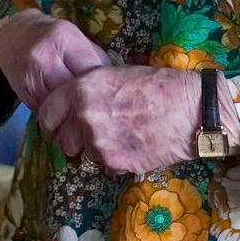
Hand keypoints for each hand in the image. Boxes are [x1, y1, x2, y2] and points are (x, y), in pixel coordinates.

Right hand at [0, 9, 112, 110]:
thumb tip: (115, 86)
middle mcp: (45, 56)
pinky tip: (70, 119)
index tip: (114, 94)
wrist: (14, 35)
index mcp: (64, 38)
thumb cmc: (52, 37)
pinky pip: (48, 112)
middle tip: (105, 113)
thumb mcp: (75, 38)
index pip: (92, 70)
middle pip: (76, 91)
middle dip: (92, 104)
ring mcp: (32, 77)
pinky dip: (61, 118)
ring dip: (76, 115)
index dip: (106, 85)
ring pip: (62, 107)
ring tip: (89, 120)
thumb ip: (94, 59)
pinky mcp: (24, 93)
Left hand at [35, 65, 204, 174]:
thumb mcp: (116, 75)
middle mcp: (84, 115)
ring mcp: (98, 141)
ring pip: (82, 154)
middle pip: (61, 139)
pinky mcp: (115, 161)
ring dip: (93, 150)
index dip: (51, 121)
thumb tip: (72, 105)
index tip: (57, 126)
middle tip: (89, 136)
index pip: (46, 112)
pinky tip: (132, 146)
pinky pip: (103, 165)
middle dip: (71, 139)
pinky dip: (114, 160)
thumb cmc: (160, 86)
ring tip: (118, 137)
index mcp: (82, 88)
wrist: (193, 110)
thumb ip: (89, 91)